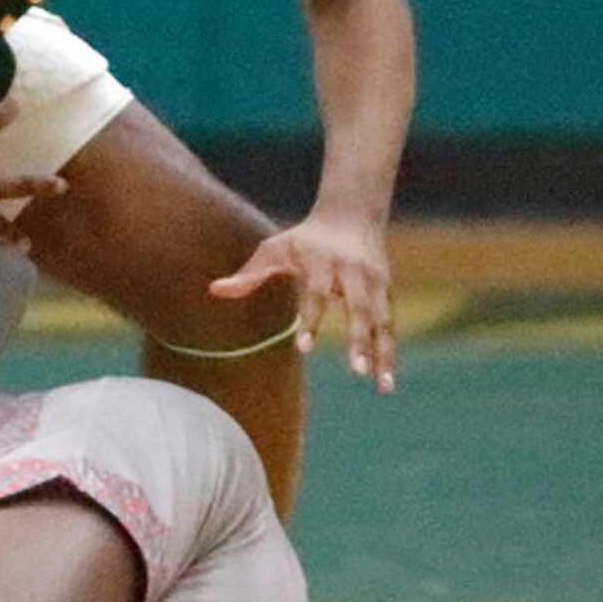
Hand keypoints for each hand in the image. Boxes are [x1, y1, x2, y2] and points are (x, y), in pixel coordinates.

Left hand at [209, 210, 396, 391]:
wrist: (351, 214)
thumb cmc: (304, 238)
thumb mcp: (275, 249)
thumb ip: (249, 273)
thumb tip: (213, 290)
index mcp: (323, 261)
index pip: (318, 294)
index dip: (312, 320)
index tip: (304, 349)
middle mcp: (353, 271)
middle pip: (359, 308)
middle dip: (359, 340)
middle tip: (357, 371)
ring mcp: (375, 282)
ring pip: (382, 321)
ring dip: (384, 354)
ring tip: (383, 388)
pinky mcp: (387, 291)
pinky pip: (388, 326)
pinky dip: (389, 352)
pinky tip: (386, 381)